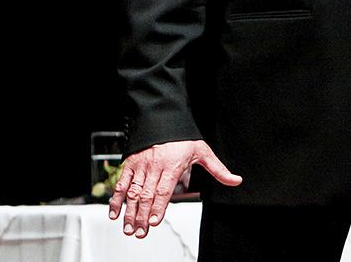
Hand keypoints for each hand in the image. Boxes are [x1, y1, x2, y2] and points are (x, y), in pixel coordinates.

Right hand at [108, 139, 241, 237]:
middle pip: (146, 195)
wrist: (163, 117)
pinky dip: (117, 199)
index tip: (154, 221)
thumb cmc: (183, 136)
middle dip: (142, 216)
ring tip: (127, 228)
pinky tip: (115, 213)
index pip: (163, 189)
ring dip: (129, 211)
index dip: (158, 206)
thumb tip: (235, 180)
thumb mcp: (203, 151)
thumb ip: (218, 169)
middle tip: (139, 232)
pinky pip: (122, 183)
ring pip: (133, 192)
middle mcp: (155, 166)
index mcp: (172, 165)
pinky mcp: (130, 164)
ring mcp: (141, 166)